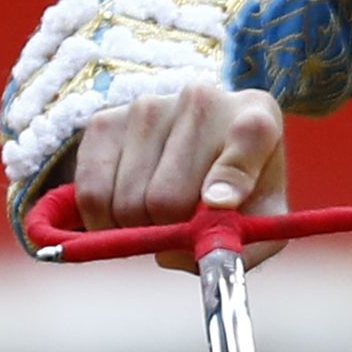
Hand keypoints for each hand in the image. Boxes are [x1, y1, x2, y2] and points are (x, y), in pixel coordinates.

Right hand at [73, 87, 287, 271]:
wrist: (203, 145)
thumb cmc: (240, 189)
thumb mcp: (261, 218)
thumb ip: (245, 246)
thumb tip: (178, 251)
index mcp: (257, 117)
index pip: (248, 138)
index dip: (231, 177)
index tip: (219, 204)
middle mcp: (201, 100)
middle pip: (168, 198)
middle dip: (170, 231)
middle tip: (179, 228)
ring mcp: (148, 106)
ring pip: (126, 201)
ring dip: (137, 227)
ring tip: (158, 215)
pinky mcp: (105, 119)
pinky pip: (90, 193)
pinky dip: (104, 220)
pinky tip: (127, 212)